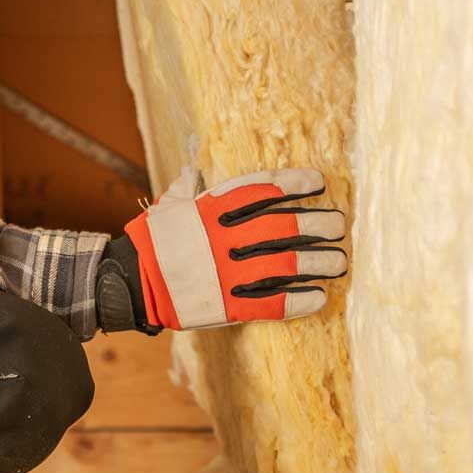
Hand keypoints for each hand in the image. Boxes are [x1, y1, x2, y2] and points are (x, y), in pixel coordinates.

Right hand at [93, 165, 347, 333]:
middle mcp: (222, 238)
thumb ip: (189, 186)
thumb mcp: (170, 204)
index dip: (293, 184)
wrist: (132, 282)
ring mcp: (225, 272)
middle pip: (281, 227)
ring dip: (317, 262)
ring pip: (284, 265)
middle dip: (315, 225)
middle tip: (339, 225)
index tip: (319, 182)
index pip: (260, 189)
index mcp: (211, 208)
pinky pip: (271, 303)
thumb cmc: (155, 239)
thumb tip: (196, 167)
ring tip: (340, 261)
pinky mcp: (226, 305)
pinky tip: (320, 297)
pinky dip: (299, 300)